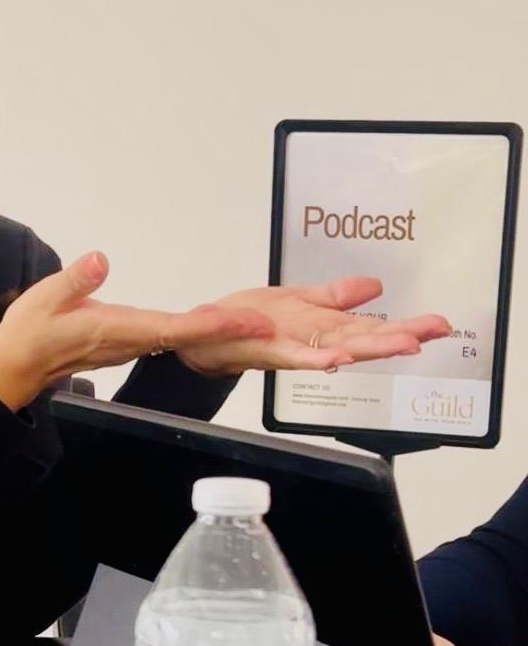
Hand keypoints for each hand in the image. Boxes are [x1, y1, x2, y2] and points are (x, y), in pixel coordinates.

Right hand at [0, 252, 274, 410]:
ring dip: (215, 332)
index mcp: (117, 330)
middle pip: (188, 336)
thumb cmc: (29, 335)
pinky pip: (167, 338)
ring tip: (248, 322)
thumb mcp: (45, 297)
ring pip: (181, 339)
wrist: (16, 367)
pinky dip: (194, 331)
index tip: (242, 322)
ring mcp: (129, 345)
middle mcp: (130, 341)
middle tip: (266, 323)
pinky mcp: (125, 343)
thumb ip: (76, 279)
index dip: (211, 325)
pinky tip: (208, 324)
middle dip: (227, 331)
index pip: (174, 328)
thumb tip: (100, 260)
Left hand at [174, 277, 449, 375]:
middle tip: (433, 334)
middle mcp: (313, 340)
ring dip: (370, 349)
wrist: (206, 336)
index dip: (406, 326)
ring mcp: (293, 347)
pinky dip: (316, 358)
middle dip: (399, 338)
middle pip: (363, 340)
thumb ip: (337, 295)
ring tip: (403, 346)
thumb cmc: (248, 319)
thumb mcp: (299, 299)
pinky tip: (338, 358)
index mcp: (322, 326)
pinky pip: (296, 357)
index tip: (439, 324)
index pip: (372, 326)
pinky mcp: (268, 351)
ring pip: (339, 350)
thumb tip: (374, 287)